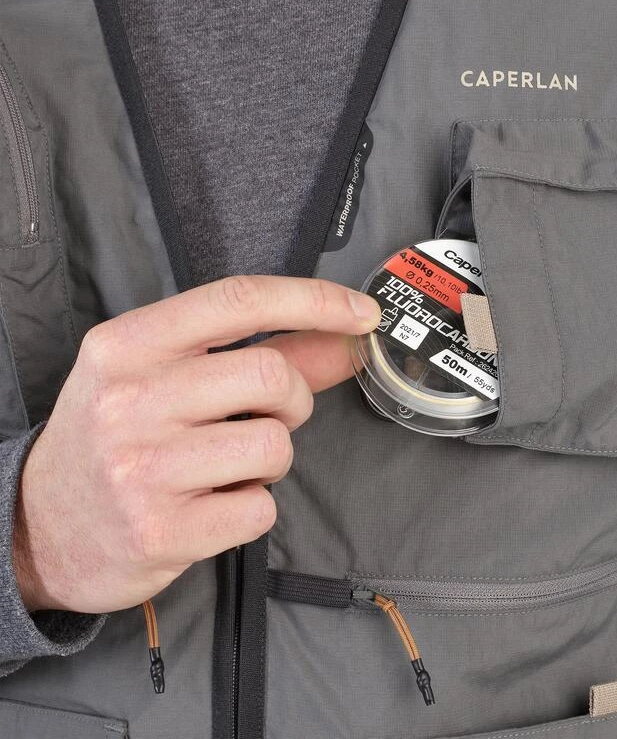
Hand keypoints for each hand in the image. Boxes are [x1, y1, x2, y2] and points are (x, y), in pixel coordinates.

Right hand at [11, 276, 379, 613]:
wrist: (38, 526)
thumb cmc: (116, 437)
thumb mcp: (166, 376)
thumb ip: (262, 352)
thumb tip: (346, 338)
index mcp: (128, 344)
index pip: (238, 300)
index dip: (314, 300)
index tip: (362, 314)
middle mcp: (129, 399)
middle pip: (270, 375)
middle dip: (293, 401)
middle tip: (266, 418)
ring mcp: (142, 469)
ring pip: (274, 446)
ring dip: (272, 459)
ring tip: (229, 466)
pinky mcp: (160, 531)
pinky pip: (260, 509)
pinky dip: (254, 506)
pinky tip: (213, 506)